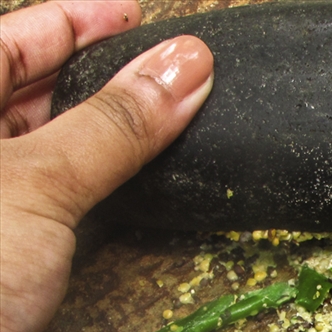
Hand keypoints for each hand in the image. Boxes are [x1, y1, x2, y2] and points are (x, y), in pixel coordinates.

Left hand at [0, 0, 213, 331]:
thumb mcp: (38, 184)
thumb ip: (114, 125)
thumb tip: (185, 68)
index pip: (20, 31)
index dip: (86, 19)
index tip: (143, 19)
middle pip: (27, 80)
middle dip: (99, 76)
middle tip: (165, 78)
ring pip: (36, 137)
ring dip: (94, 131)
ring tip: (150, 125)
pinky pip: (40, 187)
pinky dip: (81, 178)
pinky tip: (110, 180)